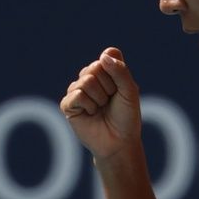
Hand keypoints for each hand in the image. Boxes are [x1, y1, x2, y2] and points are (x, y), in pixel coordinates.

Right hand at [60, 47, 140, 161]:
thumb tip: (102, 57)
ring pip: (86, 81)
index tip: (120, 89)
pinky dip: (89, 106)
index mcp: (104, 71)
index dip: (117, 74)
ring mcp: (76, 90)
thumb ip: (120, 71)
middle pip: (95, 68)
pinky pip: (77, 95)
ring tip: (101, 108)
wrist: (119, 141)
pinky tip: (91, 114)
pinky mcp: (68, 104)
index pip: (107, 57)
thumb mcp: (130, 91)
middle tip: (110, 101)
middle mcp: (89, 77)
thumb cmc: (126, 116)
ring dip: (99, 98)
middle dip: (108, 87)